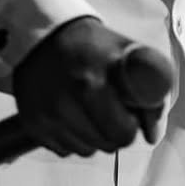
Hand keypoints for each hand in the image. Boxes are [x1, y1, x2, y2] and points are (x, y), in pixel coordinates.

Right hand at [12, 16, 170, 156]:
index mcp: (91, 81)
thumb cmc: (91, 44)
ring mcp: (46, 115)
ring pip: (86, 150)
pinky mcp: (32, 123)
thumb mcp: (128, 52)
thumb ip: (149, 92)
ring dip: (93, 135)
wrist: (44, 34)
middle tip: (108, 104)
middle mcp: (64, 101)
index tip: (128, 109)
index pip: (124, 134)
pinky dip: (71, 136)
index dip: (131, 123)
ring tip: (88, 104)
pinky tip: (70, 111)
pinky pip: (64, 148)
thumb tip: (152, 134)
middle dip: (114, 130)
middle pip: (107, 145)